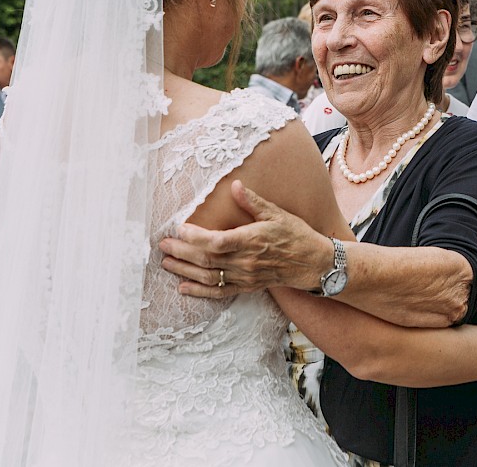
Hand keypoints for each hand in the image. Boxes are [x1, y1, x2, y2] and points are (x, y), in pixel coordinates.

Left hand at [158, 180, 333, 298]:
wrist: (313, 263)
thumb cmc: (297, 235)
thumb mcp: (277, 213)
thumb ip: (253, 202)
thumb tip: (235, 185)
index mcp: (252, 240)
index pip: (216, 241)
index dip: (195, 237)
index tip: (180, 228)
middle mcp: (246, 261)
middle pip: (206, 260)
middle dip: (181, 252)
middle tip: (163, 245)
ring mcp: (245, 277)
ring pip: (208, 277)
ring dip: (184, 270)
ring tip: (166, 262)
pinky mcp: (246, 286)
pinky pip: (219, 292)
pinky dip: (199, 292)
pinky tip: (183, 288)